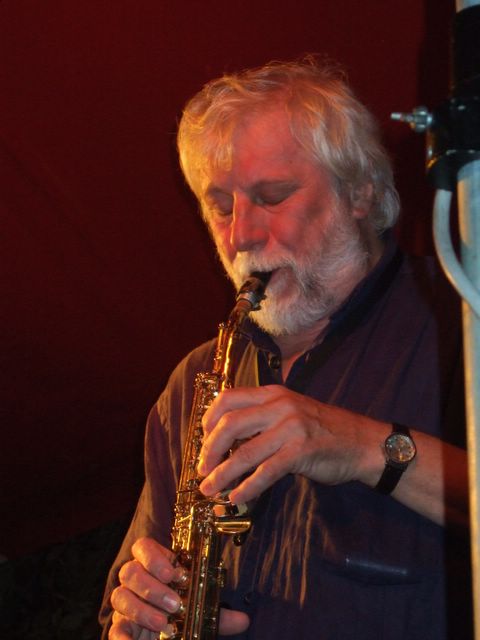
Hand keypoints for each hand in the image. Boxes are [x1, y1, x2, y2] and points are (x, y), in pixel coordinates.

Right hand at [109, 537, 248, 638]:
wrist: (166, 636)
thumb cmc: (182, 614)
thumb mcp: (201, 611)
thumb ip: (218, 614)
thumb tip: (243, 619)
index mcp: (155, 566)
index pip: (143, 547)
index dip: (154, 556)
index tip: (174, 573)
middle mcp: (136, 581)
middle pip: (129, 571)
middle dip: (152, 586)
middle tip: (174, 604)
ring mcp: (126, 603)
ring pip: (120, 595)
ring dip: (142, 609)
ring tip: (164, 624)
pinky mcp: (120, 627)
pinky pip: (113, 628)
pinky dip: (122, 637)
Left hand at [198, 385, 386, 502]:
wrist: (363, 442)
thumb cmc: (323, 430)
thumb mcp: (290, 413)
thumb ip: (262, 419)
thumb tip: (225, 441)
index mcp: (273, 394)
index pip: (228, 399)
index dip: (208, 419)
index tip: (202, 439)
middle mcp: (279, 406)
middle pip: (229, 425)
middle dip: (209, 450)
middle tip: (202, 469)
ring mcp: (291, 428)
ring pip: (244, 452)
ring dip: (222, 474)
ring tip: (209, 489)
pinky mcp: (301, 452)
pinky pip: (266, 471)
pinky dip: (247, 487)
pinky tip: (237, 497)